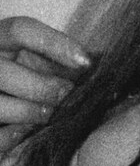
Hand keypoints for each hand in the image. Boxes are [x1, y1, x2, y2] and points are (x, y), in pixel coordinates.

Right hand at [0, 16, 90, 151]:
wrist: (1, 103)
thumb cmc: (24, 80)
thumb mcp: (36, 63)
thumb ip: (60, 60)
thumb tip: (104, 61)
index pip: (20, 29)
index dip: (54, 43)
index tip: (86, 62)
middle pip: (4, 71)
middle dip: (43, 86)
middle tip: (69, 96)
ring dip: (30, 112)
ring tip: (51, 115)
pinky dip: (11, 136)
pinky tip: (26, 134)